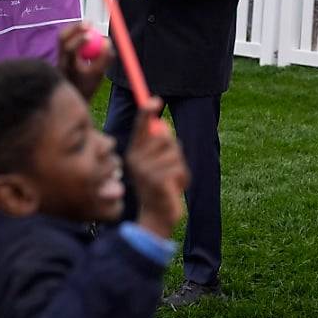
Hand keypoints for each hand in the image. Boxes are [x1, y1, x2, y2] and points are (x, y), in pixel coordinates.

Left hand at [56, 23, 111, 100]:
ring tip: (88, 28)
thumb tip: (107, 40)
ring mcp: (56, 55)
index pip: (70, 50)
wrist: (73, 93)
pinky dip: (74, 33)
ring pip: (63, 35)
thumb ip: (105, 58)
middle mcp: (59, 59)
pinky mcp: (58, 52)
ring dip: (74, 28)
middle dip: (75, 28)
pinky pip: (66, 37)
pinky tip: (84, 36)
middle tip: (89, 23)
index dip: (79, 40)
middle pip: (62, 38)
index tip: (91, 34)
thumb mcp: (99, 73)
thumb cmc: (87, 84)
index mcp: (67, 67)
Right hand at [129, 98, 188, 238]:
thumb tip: (162, 125)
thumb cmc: (159, 188)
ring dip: (180, 167)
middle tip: (171, 167)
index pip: (139, 128)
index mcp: (134, 153)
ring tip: (172, 181)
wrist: (157, 217)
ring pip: (175, 153)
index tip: (155, 100)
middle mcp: (136, 159)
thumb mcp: (156, 165)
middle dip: (174, 150)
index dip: (146, 112)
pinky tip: (175, 188)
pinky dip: (183, 178)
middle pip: (164, 137)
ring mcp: (146, 170)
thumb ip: (158, 146)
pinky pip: (179, 168)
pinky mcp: (157, 180)